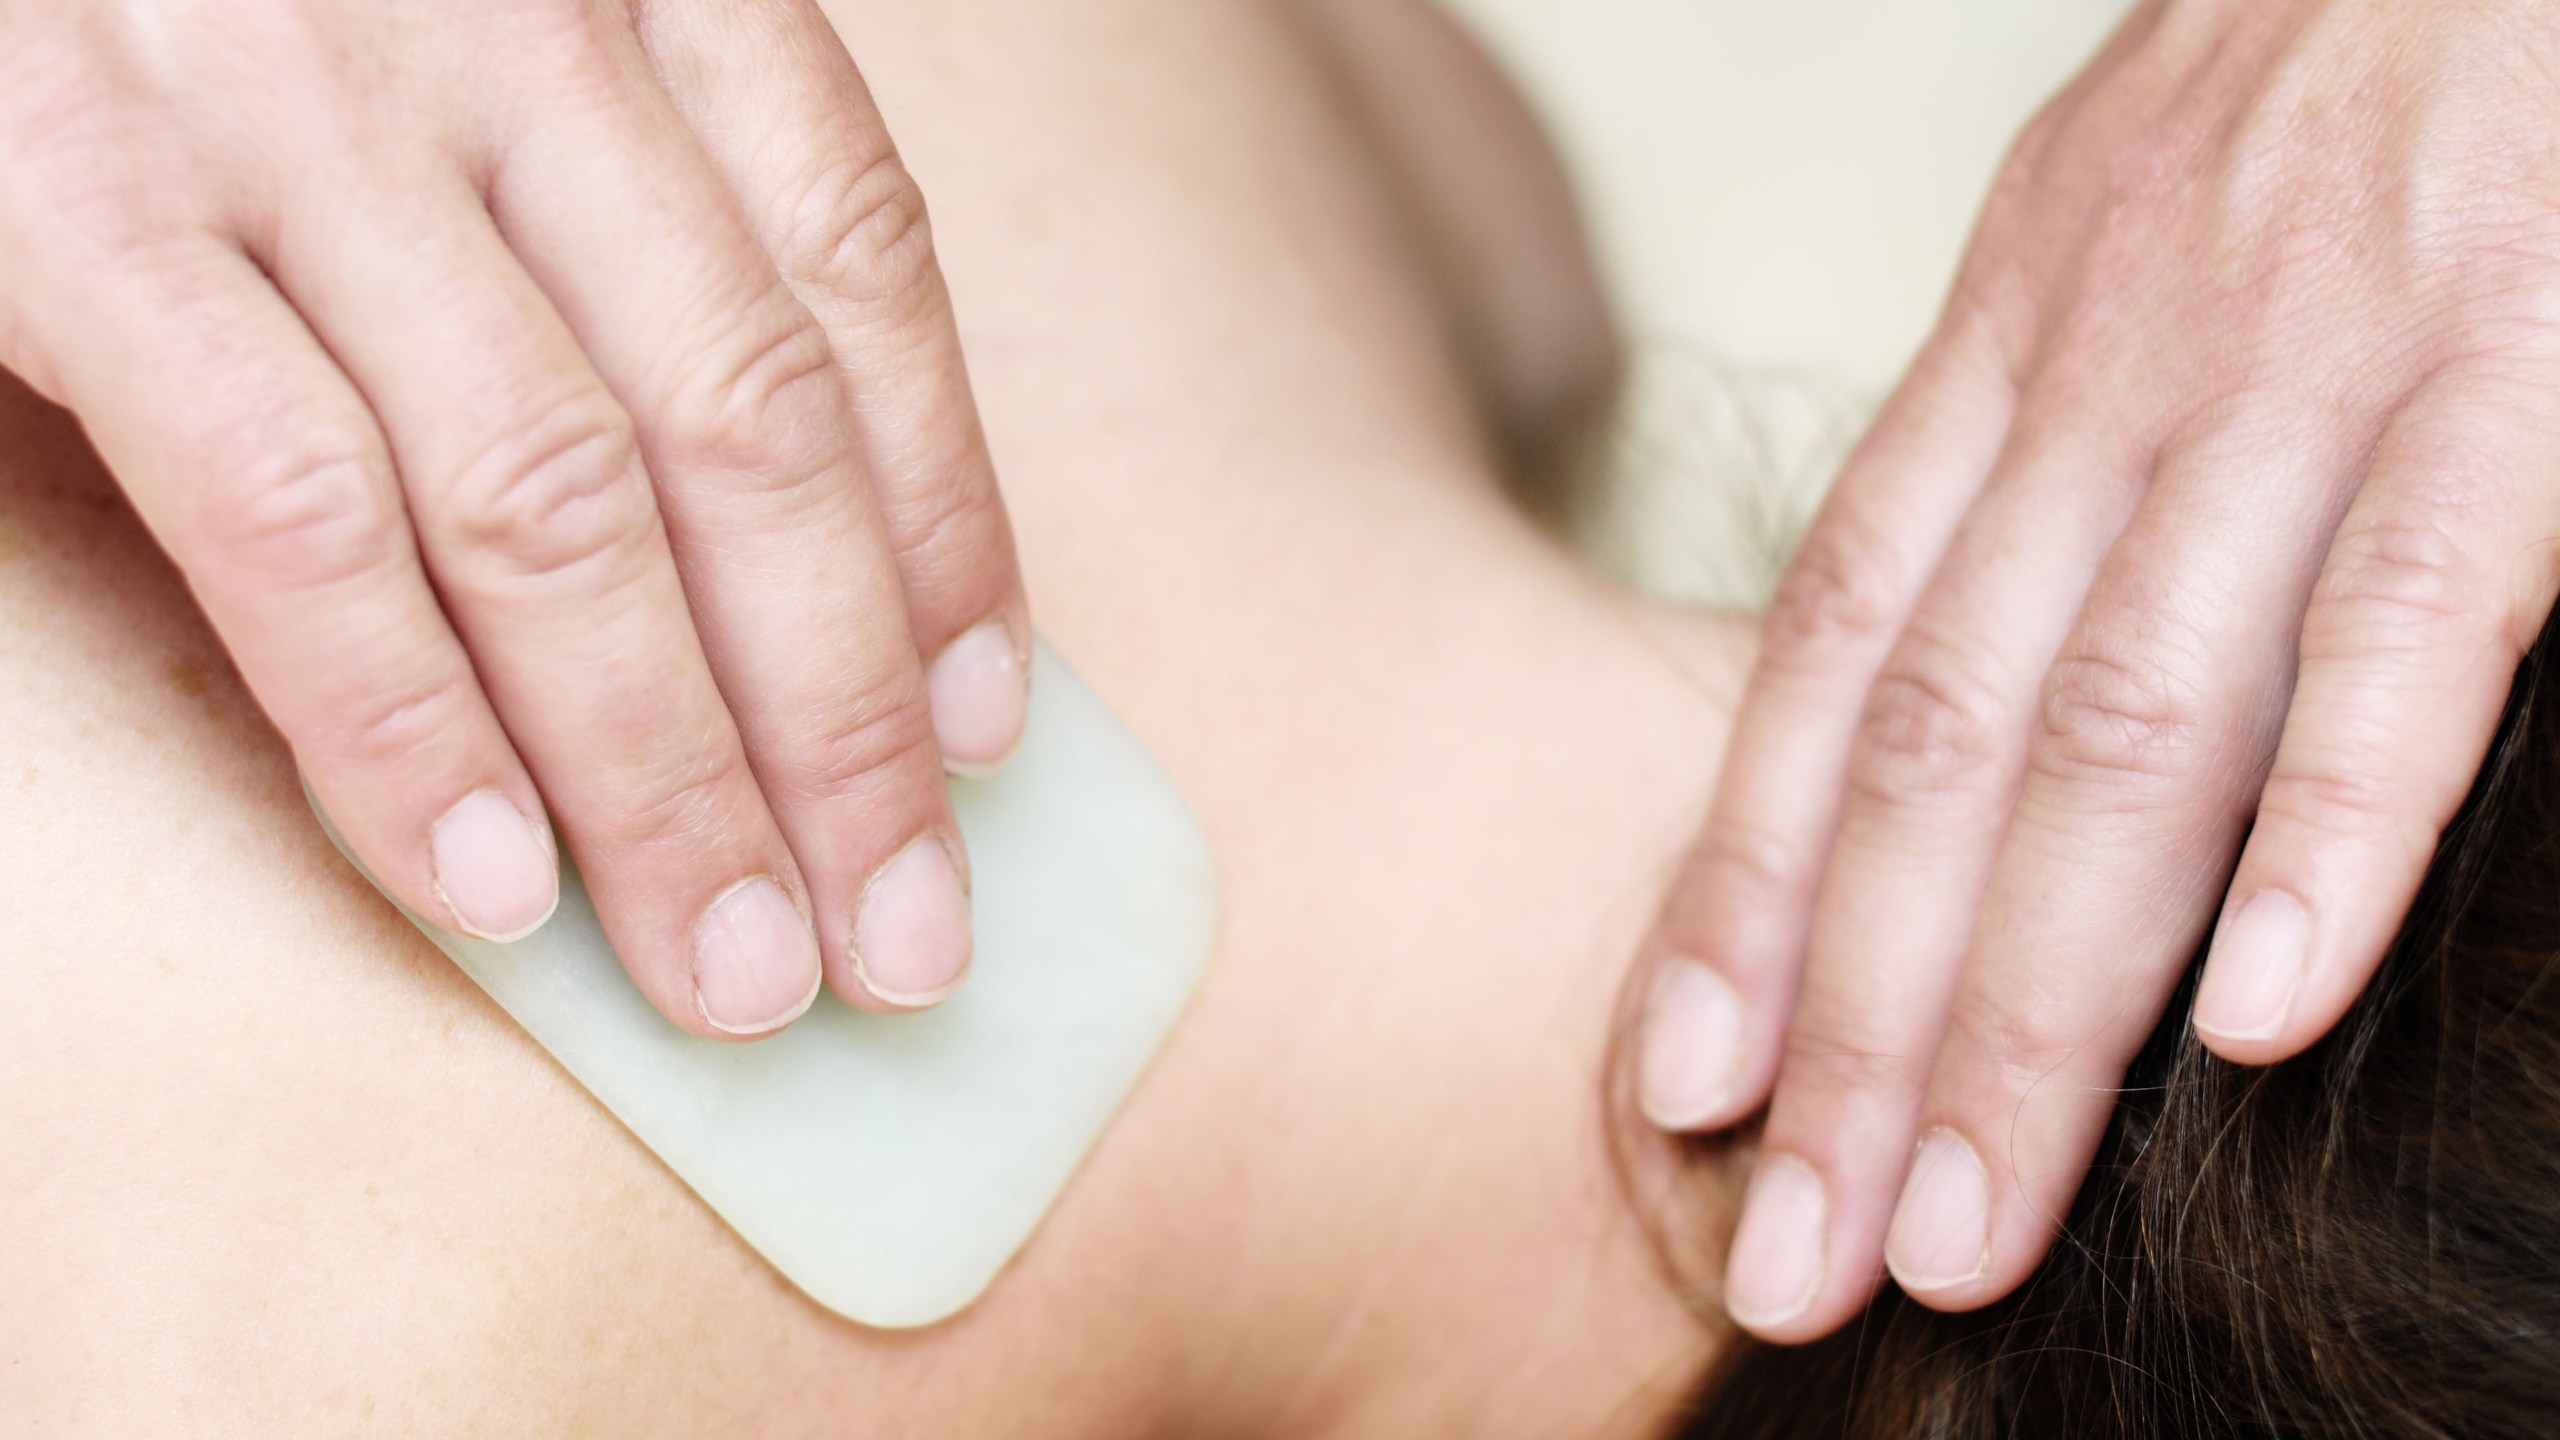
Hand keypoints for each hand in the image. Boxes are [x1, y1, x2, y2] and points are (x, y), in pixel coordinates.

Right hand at [0, 0, 1028, 1037]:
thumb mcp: (481, 23)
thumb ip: (615, 211)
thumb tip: (770, 550)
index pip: (858, 277)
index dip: (946, 527)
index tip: (983, 736)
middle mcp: (501, 27)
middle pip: (748, 429)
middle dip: (842, 720)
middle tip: (900, 938)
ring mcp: (290, 106)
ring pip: (557, 499)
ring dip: (666, 773)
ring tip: (736, 971)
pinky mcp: (74, 194)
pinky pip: (294, 508)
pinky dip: (403, 718)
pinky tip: (493, 888)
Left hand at [1631, 0, 2559, 1336]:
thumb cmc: (2322, 77)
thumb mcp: (2104, 238)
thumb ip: (2020, 451)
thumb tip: (1926, 673)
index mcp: (2007, 362)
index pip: (1824, 671)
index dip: (1740, 891)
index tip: (1681, 1094)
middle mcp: (2114, 390)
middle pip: (1938, 757)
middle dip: (1854, 1026)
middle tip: (1790, 1255)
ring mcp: (2314, 381)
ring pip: (2125, 732)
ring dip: (2034, 999)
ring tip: (1968, 1220)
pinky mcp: (2526, 373)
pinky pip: (2415, 620)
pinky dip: (2337, 824)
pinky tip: (2265, 1020)